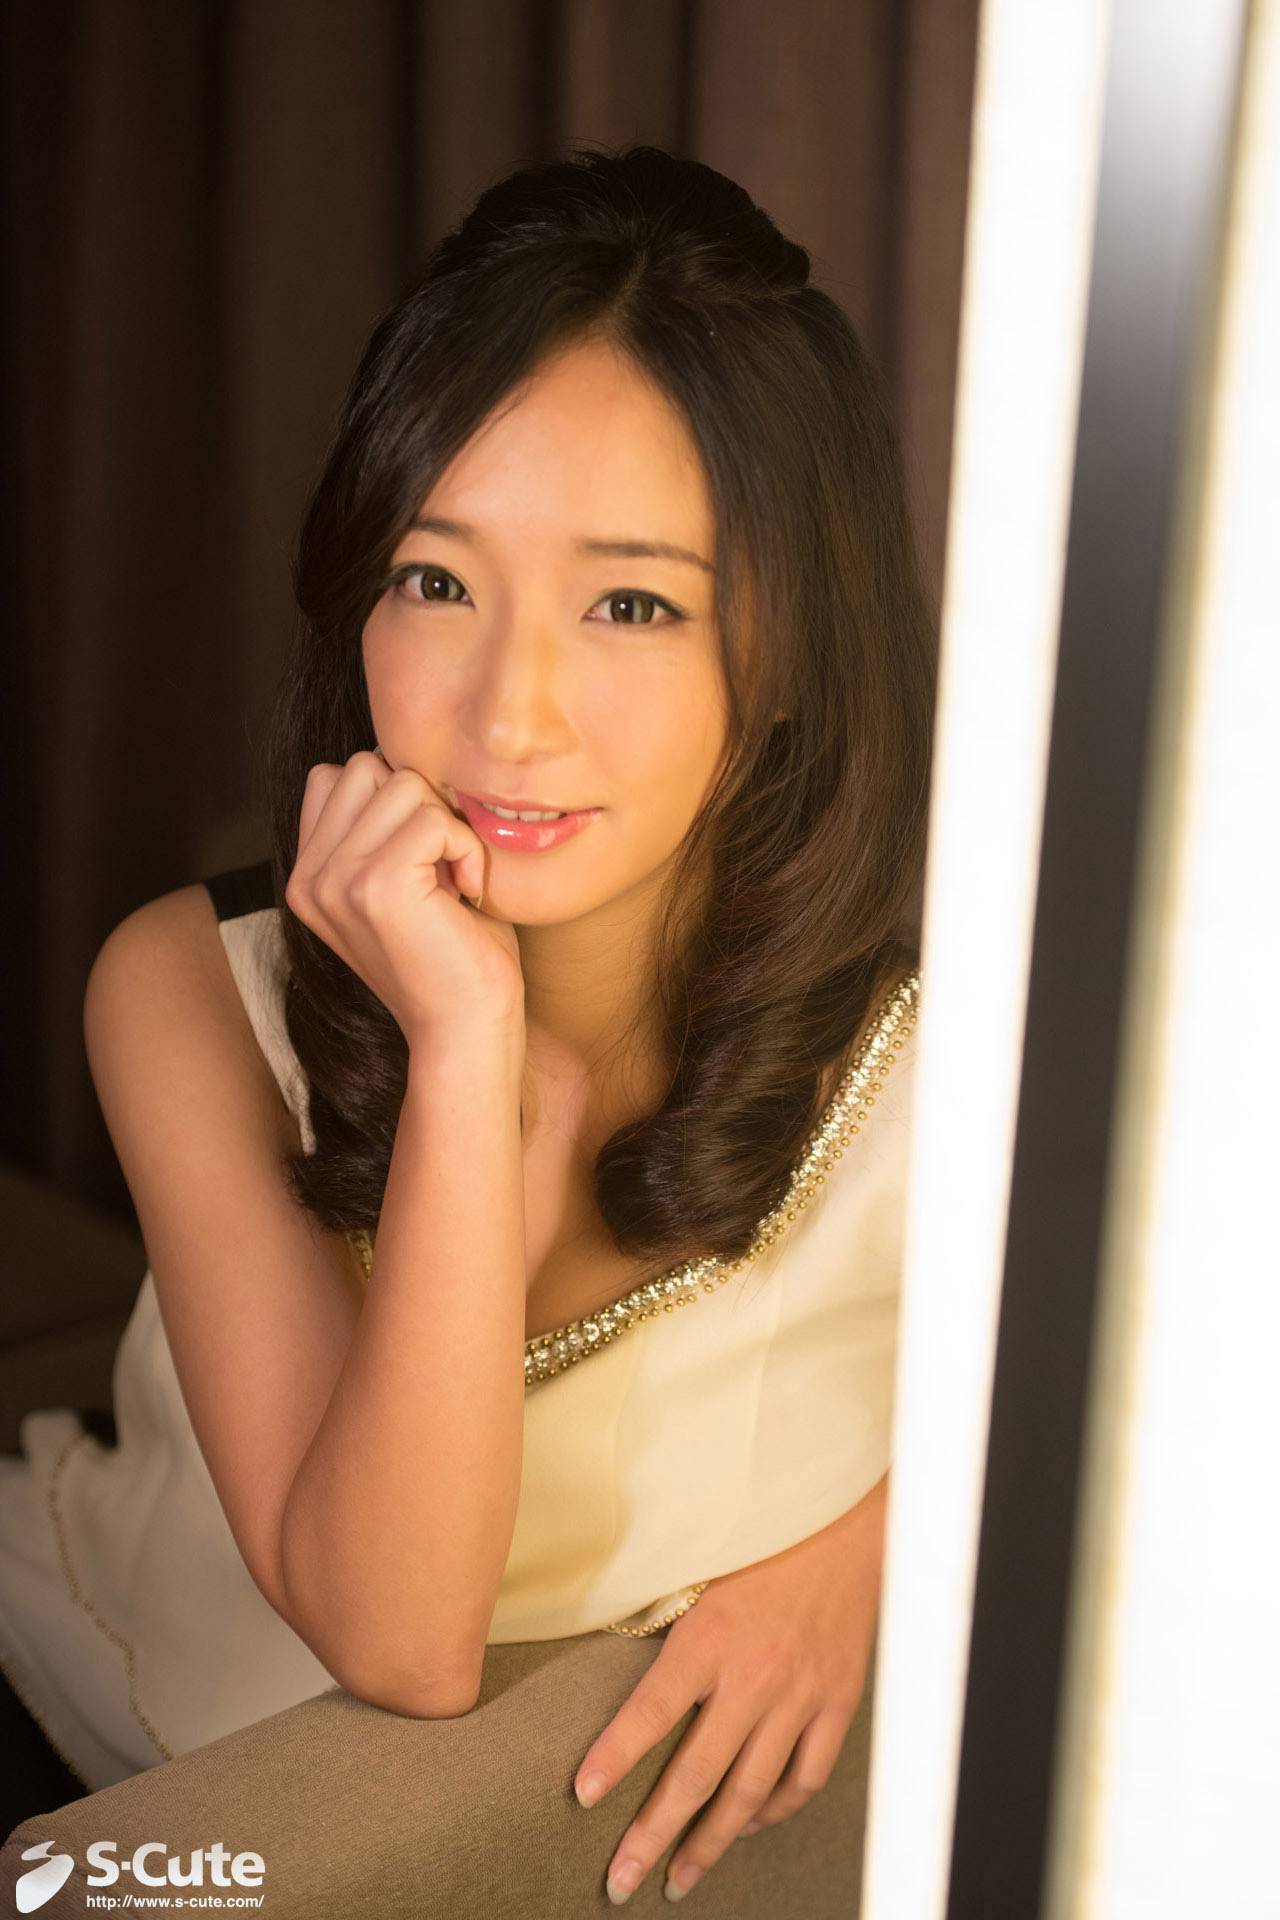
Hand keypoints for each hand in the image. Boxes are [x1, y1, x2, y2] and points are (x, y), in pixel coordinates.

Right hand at [286, 749, 524, 1042]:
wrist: (465, 1031)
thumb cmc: (455, 954)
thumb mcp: (404, 880)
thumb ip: (381, 827)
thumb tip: (395, 757)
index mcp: (308, 875)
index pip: (337, 775)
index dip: (394, 800)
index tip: (422, 859)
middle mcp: (308, 877)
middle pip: (366, 766)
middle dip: (420, 804)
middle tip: (442, 867)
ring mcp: (335, 881)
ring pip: (402, 783)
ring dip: (447, 825)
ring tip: (454, 882)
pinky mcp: (375, 888)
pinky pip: (432, 818)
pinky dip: (465, 847)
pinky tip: (467, 892)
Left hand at [573, 1472, 888, 1904]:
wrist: (843, 1526)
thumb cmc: (761, 1543)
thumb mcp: (699, 1573)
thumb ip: (663, 1624)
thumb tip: (614, 1664)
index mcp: (709, 1639)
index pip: (649, 1713)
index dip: (613, 1760)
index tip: (582, 1797)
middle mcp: (754, 1677)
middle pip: (697, 1775)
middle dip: (654, 1834)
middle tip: (620, 1878)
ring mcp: (800, 1697)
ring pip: (750, 1791)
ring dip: (711, 1842)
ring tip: (678, 1877)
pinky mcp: (836, 1704)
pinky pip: (804, 1777)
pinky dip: (775, 1810)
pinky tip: (749, 1824)